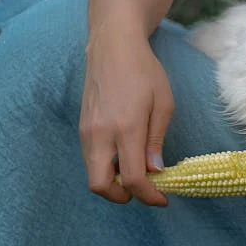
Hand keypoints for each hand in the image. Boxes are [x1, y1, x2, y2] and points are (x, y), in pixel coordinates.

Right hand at [79, 25, 171, 205]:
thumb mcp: (163, 103)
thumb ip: (156, 141)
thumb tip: (154, 172)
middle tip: (144, 190)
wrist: (113, 46)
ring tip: (138, 170)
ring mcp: (87, 130)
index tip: (163, 198)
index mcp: (126, 127)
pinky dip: (106, 167)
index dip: (148, 196)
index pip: (133, 178)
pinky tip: (125, 155)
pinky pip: (91, 158)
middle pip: (100, 185)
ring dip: (113, 182)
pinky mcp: (82, 127)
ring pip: (92, 174)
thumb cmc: (145, 71)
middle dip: (122, 196)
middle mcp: (100, 133)